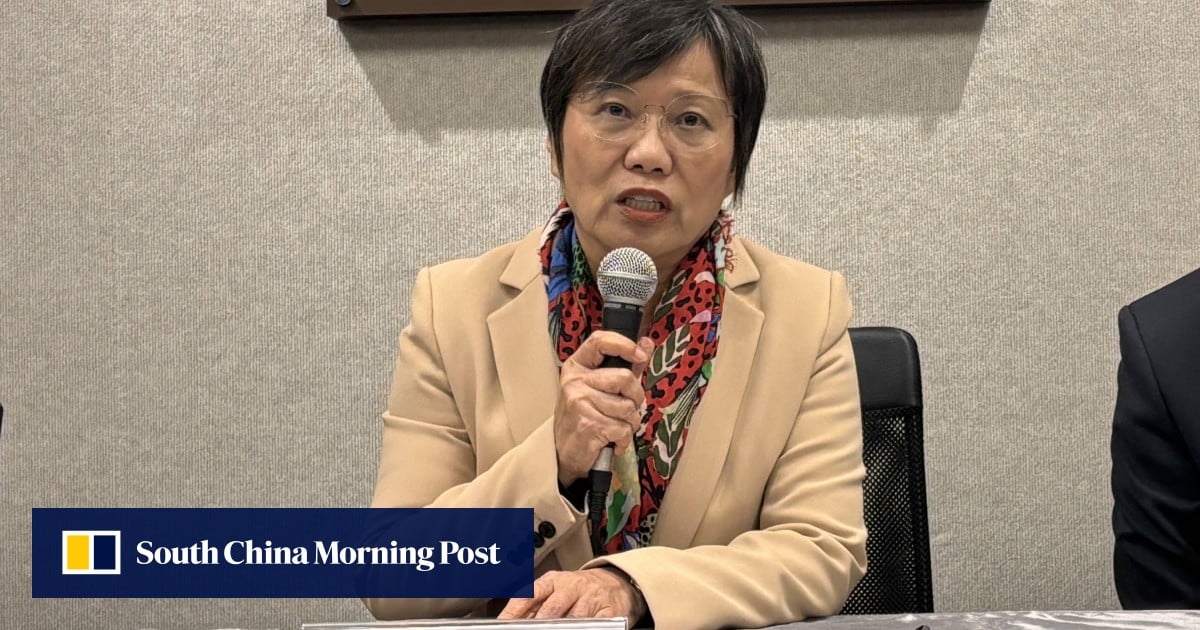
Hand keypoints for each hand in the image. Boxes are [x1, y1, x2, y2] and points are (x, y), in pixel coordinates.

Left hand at [498, 569, 645, 626]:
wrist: (614, 583)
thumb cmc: (578, 590)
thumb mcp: (555, 591)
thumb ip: (535, 606)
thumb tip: (512, 621)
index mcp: (553, 581)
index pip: (529, 595)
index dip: (514, 612)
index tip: (504, 623)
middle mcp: (571, 587)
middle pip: (552, 608)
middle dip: (540, 624)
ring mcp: (591, 598)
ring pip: (574, 618)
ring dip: (565, 627)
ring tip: (558, 628)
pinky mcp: (609, 611)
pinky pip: (595, 624)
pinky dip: (586, 628)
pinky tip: (581, 628)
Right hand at [554, 332, 653, 485]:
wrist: (564, 453)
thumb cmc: (585, 417)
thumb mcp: (600, 387)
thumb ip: (625, 365)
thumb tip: (647, 343)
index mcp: (577, 367)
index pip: (599, 341)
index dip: (624, 345)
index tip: (641, 356)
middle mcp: (575, 381)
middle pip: (624, 378)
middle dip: (636, 397)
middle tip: (628, 409)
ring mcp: (579, 403)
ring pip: (628, 407)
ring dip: (630, 423)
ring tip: (615, 427)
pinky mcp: (588, 425)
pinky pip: (623, 429)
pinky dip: (624, 440)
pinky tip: (611, 440)